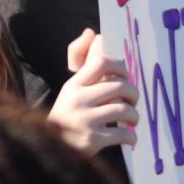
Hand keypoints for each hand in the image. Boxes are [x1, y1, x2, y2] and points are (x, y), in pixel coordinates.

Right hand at [47, 28, 138, 153]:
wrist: (49, 151)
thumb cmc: (67, 116)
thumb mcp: (70, 88)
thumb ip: (80, 58)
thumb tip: (92, 33)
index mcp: (73, 85)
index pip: (101, 62)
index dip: (120, 67)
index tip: (124, 76)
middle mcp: (77, 99)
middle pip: (119, 86)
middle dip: (133, 93)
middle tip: (133, 101)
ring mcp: (84, 121)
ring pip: (124, 110)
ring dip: (134, 115)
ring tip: (132, 120)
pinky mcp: (92, 141)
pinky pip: (124, 134)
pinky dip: (131, 137)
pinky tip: (129, 138)